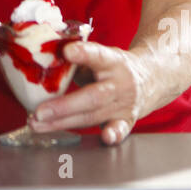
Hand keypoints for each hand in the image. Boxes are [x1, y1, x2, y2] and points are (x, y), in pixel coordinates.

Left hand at [27, 41, 148, 145]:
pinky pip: (120, 129)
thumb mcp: (100, 56)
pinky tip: (104, 138)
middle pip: (92, 96)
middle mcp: (120, 83)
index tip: (67, 51)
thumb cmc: (115, 67)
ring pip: (94, 116)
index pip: (98, 55)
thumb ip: (78, 63)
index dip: (83, 53)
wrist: (151, 78)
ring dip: (64, 123)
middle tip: (40, 111)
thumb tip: (45, 66)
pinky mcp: (127, 120)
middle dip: (63, 106)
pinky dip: (113, 135)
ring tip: (39, 124)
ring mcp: (124, 104)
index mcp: (112, 61)